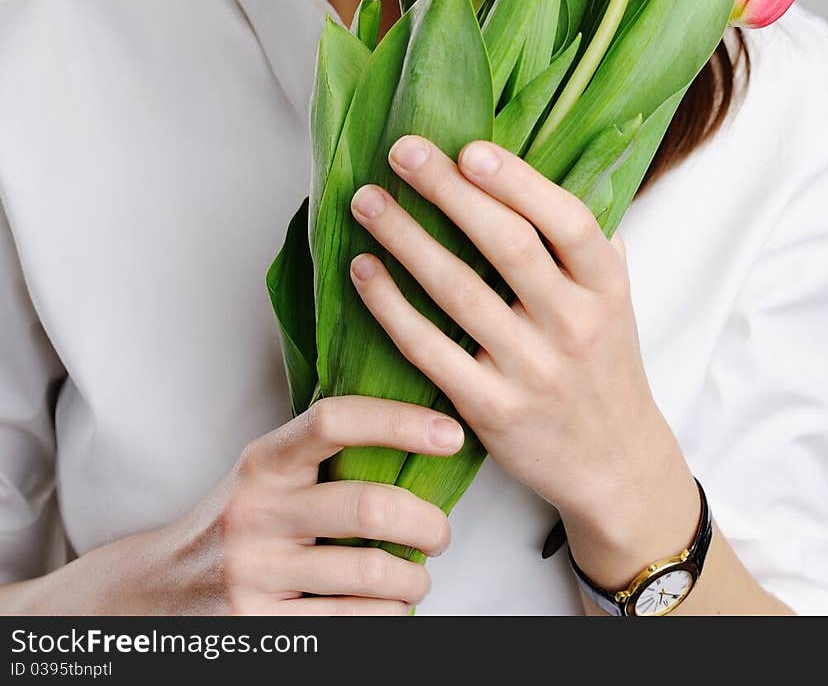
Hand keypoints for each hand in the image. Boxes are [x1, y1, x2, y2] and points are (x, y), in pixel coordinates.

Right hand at [153, 395, 458, 614]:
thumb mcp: (263, 475)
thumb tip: (420, 432)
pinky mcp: (259, 628)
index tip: (449, 433)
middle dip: (427, 521)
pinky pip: (352, 623)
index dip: (399, 420)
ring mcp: (254, 573)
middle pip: (368, 505)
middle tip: (440, 532)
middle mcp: (255, 511)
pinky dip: (388, 615)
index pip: (334, 421)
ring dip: (414, 578)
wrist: (157, 591)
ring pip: (370, 573)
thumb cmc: (237, 522)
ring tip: (417, 575)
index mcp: (262, 461)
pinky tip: (389, 605)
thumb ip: (320, 454)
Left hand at [348, 135, 672, 530]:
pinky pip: (429, 349)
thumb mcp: (616, 297)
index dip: (518, 182)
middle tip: (402, 151)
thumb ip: (587, 239)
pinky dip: (391, 307)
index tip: (469, 149)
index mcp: (606, 286)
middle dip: (449, 191)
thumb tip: (544, 168)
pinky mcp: (491, 409)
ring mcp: (532, 370)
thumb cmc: (604, 363)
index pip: (568, 221)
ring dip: (406, 239)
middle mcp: (574, 325)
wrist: (614, 465)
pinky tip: (364, 270)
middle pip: (507, 246)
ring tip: (366, 201)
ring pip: (459, 292)